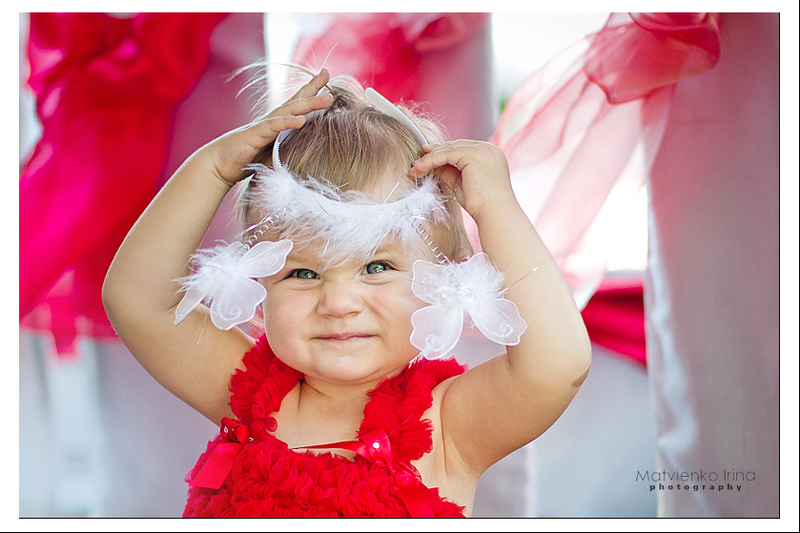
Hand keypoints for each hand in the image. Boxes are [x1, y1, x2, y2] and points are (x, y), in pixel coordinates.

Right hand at [203, 68, 333, 185]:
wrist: (218, 165)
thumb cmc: (244, 160)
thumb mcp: (271, 154)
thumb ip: (285, 149)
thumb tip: (305, 156)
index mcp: (276, 124)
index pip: (296, 103)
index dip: (311, 90)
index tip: (326, 75)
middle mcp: (271, 121)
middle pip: (295, 101)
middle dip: (313, 87)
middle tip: (327, 72)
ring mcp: (263, 126)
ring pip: (289, 111)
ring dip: (309, 104)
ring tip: (327, 99)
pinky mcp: (255, 135)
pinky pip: (273, 127)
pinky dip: (287, 122)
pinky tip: (301, 120)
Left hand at [408, 140, 516, 222]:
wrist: (495, 213)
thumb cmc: (481, 205)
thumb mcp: (462, 184)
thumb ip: (449, 173)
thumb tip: (433, 167)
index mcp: (489, 154)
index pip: (461, 149)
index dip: (442, 152)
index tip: (426, 158)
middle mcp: (488, 148)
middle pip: (455, 146)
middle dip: (433, 154)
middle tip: (417, 163)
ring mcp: (482, 150)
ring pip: (448, 149)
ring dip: (429, 158)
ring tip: (415, 168)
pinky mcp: (473, 154)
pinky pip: (446, 154)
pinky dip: (432, 161)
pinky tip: (421, 168)